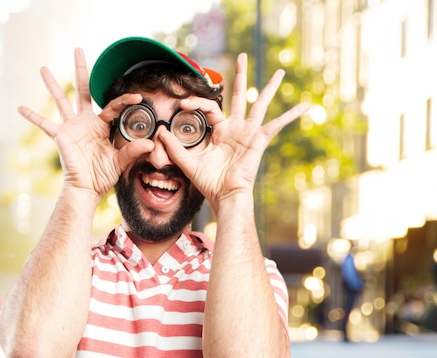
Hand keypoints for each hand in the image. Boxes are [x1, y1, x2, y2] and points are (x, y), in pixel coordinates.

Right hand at [17, 49, 152, 199]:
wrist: (86, 188)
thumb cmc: (103, 176)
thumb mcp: (121, 162)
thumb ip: (133, 151)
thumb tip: (150, 143)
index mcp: (102, 125)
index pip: (112, 107)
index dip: (124, 102)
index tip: (137, 98)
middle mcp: (86, 122)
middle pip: (82, 90)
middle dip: (81, 71)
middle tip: (78, 50)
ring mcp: (71, 127)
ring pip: (61, 100)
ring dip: (52, 84)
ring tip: (43, 68)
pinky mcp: (60, 136)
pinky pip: (44, 124)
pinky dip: (32, 117)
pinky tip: (20, 108)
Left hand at [159, 53, 309, 212]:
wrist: (224, 195)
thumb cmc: (209, 182)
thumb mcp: (187, 162)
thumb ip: (173, 146)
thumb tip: (158, 131)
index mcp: (220, 131)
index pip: (210, 107)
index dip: (197, 102)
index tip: (182, 104)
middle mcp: (236, 128)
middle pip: (239, 95)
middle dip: (240, 76)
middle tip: (242, 56)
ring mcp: (249, 132)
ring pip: (260, 103)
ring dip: (269, 87)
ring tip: (280, 71)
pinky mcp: (259, 140)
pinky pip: (278, 125)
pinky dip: (291, 115)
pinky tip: (306, 106)